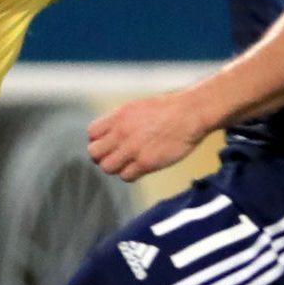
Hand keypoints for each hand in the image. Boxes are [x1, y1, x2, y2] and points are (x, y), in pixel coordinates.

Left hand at [88, 91, 206, 181]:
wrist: (190, 113)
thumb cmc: (169, 109)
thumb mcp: (137, 108)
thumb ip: (122, 121)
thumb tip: (112, 133)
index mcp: (118, 117)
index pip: (92, 134)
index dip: (99, 141)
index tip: (109, 144)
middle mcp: (121, 133)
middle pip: (94, 153)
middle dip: (102, 157)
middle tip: (115, 157)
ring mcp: (132, 149)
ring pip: (107, 167)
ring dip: (115, 168)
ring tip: (127, 164)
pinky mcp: (146, 163)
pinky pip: (126, 176)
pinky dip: (130, 175)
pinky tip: (140, 168)